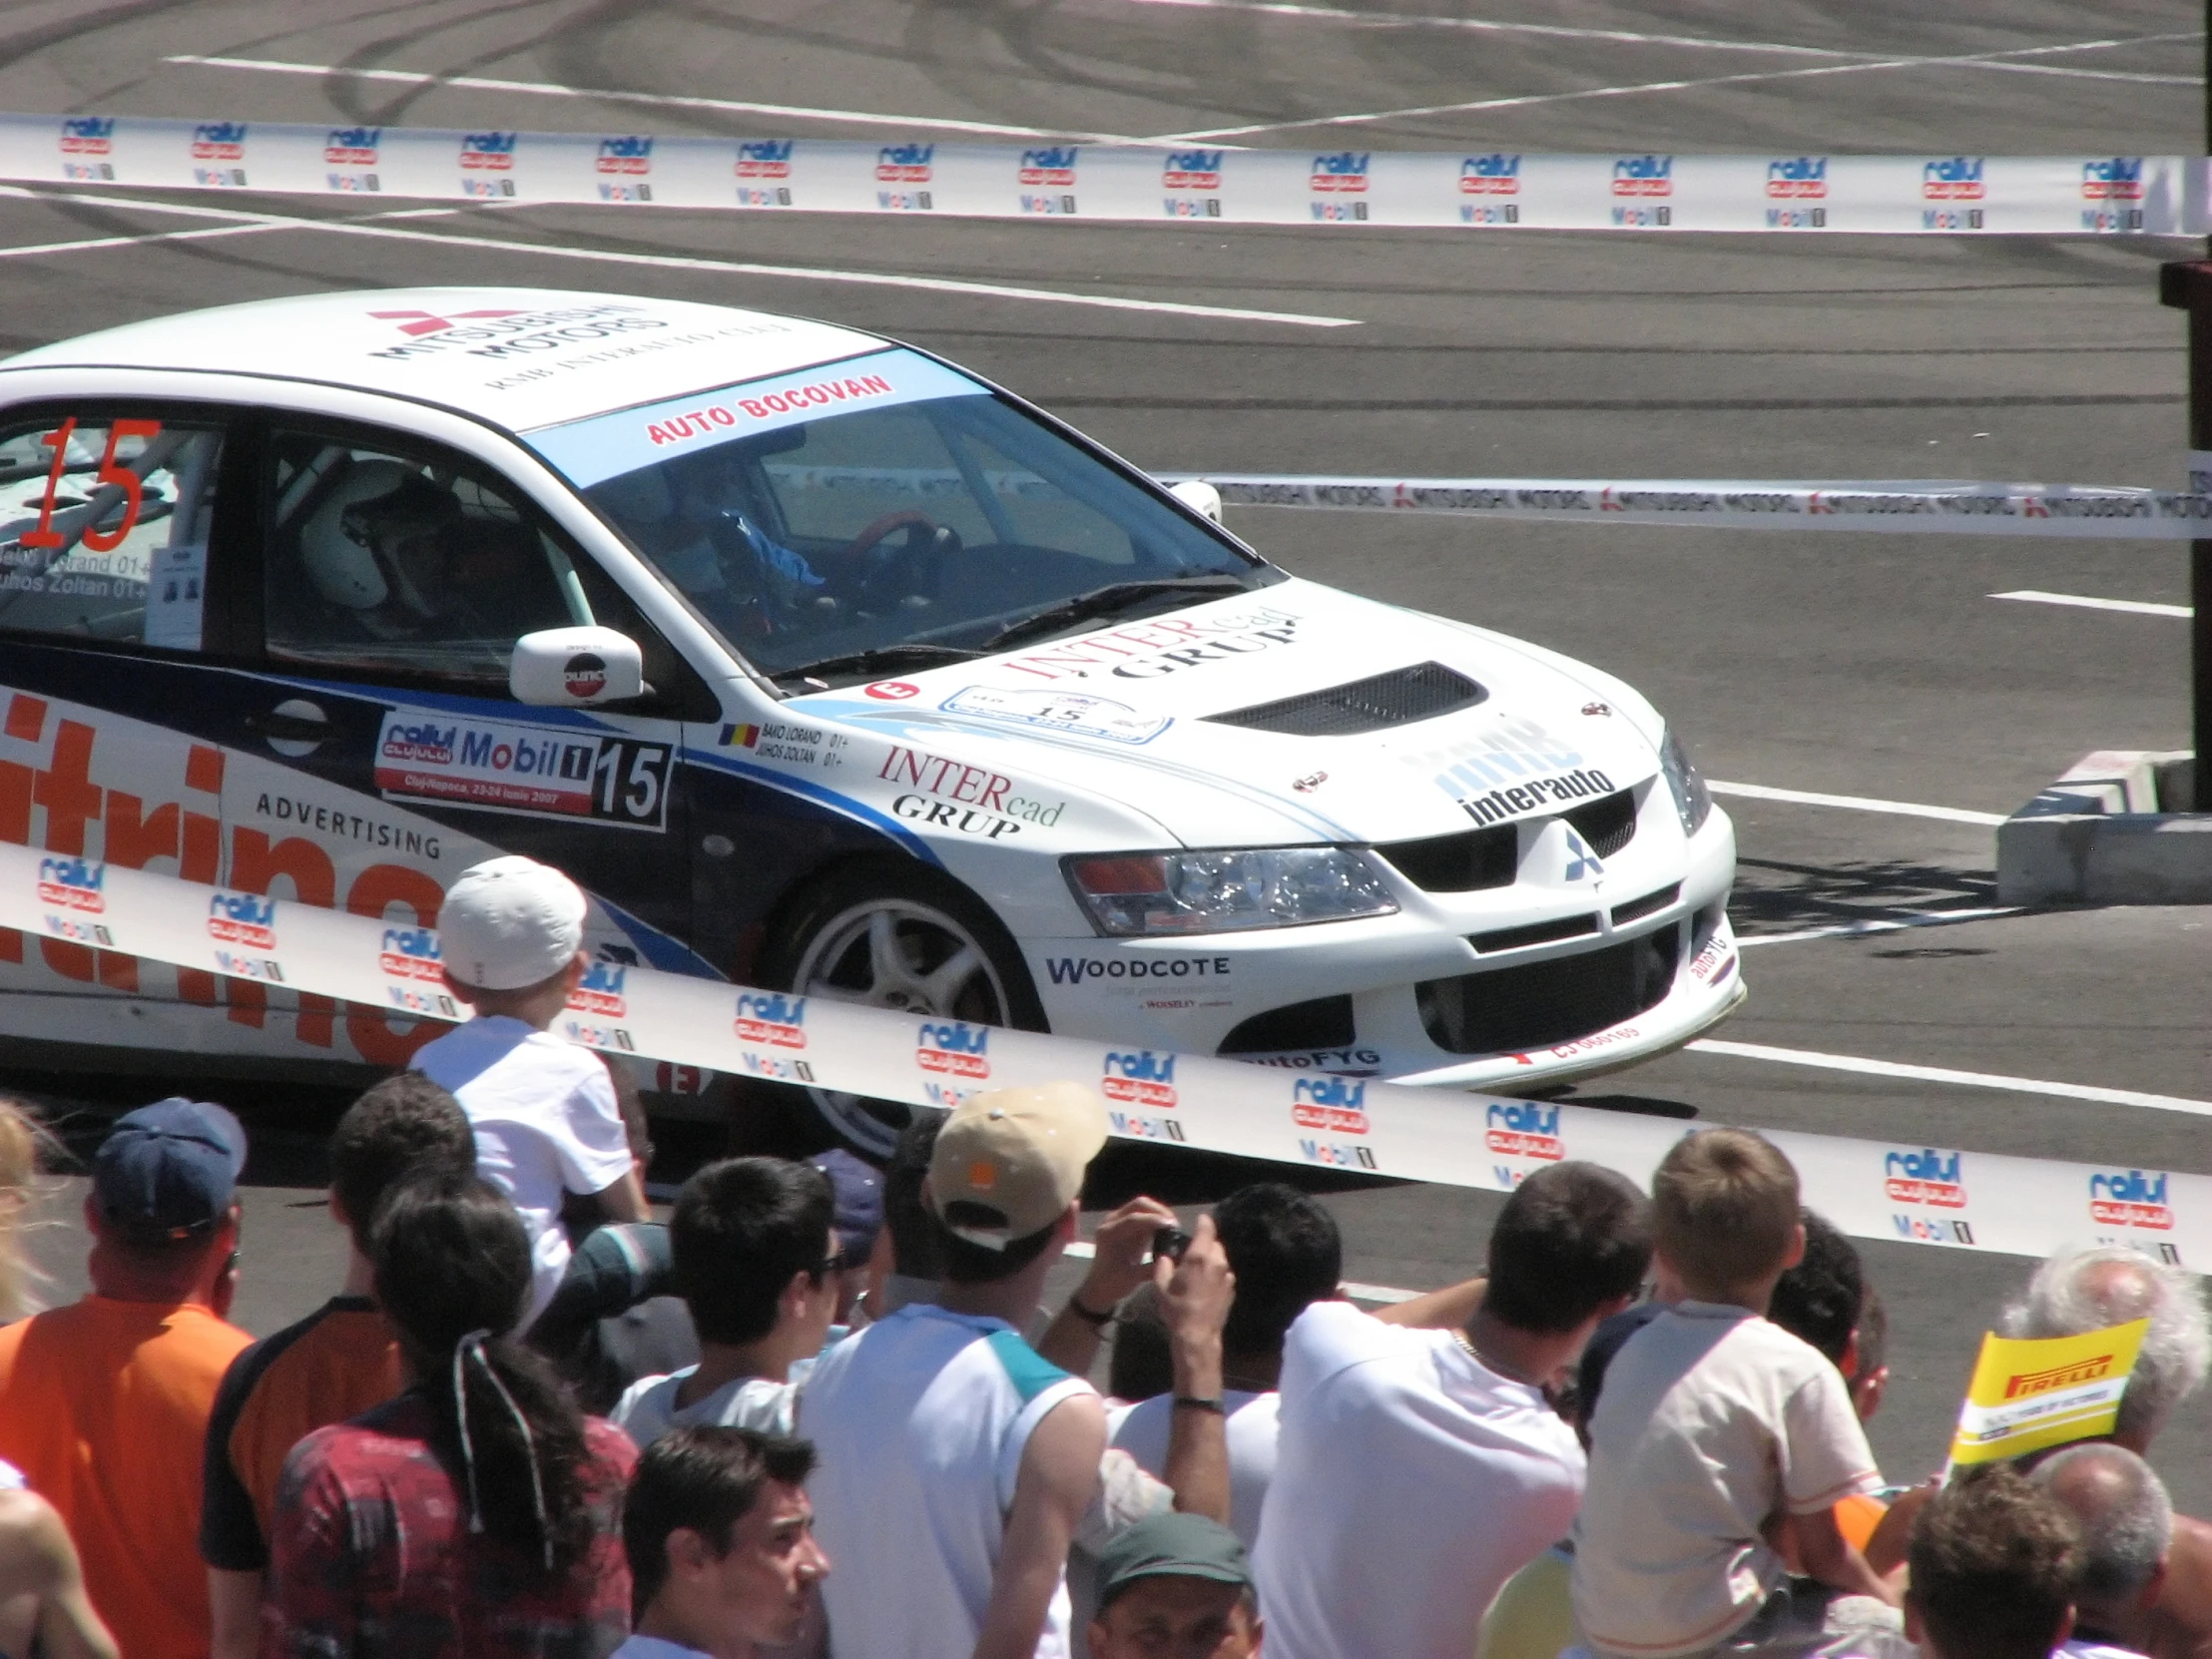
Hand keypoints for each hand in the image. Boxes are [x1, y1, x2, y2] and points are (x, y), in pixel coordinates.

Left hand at [1076, 1196, 1179, 1312]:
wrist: (1099, 1287)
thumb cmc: (1113, 1283)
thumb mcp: (1134, 1278)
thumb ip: (1153, 1266)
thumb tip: (1175, 1258)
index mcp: (1109, 1234)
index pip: (1134, 1219)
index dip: (1154, 1220)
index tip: (1172, 1225)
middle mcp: (1111, 1222)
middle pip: (1138, 1205)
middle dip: (1159, 1211)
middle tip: (1174, 1224)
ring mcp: (1116, 1220)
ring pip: (1141, 1206)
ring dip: (1158, 1213)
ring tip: (1172, 1226)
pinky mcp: (1124, 1223)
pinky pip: (1141, 1213)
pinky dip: (1154, 1218)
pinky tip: (1164, 1228)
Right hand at [1156, 1213, 1233, 1353]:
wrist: (1197, 1335)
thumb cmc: (1177, 1308)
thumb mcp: (1160, 1285)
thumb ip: (1163, 1265)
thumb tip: (1166, 1257)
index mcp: (1199, 1256)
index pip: (1206, 1228)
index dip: (1203, 1221)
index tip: (1199, 1220)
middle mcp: (1217, 1262)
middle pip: (1214, 1243)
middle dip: (1204, 1244)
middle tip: (1191, 1254)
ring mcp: (1228, 1276)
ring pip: (1220, 1258)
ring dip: (1211, 1260)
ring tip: (1197, 1272)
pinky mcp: (1232, 1289)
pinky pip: (1224, 1273)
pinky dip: (1216, 1274)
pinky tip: (1205, 1286)